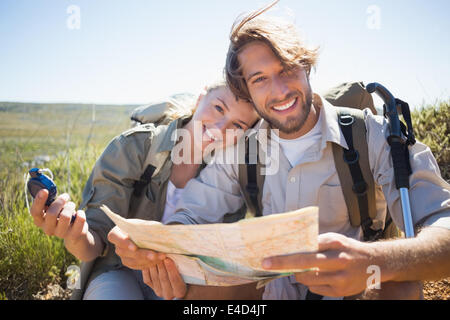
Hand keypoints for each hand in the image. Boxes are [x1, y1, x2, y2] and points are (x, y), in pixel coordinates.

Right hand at [30, 189, 87, 243]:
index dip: (39, 201)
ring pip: (65, 216)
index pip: (35, 212)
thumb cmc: (61, 215)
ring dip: (70, 206)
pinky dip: (81, 213)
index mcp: (40, 221)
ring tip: (71, 206)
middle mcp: (48, 229)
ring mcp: (61, 233)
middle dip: (60, 201)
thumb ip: (50, 201)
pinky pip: (80, 219)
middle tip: (65, 197)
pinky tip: (79, 214)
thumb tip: (49, 189)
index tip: (45, 190)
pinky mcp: (74, 235)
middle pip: (52, 213)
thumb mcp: (54, 208)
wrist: (74, 233)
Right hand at [107, 226, 165, 269]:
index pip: (116, 238)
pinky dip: (148, 263)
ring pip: (133, 261)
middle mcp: (117, 247)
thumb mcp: (141, 224)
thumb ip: (145, 227)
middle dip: (142, 254)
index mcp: (115, 233)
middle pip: (127, 252)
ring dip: (148, 260)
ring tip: (161, 257)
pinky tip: (158, 260)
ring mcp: (122, 256)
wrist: (138, 234)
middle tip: (154, 255)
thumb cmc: (139, 226)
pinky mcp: (129, 263)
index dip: (124, 243)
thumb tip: (158, 230)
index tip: (134, 247)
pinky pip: (138, 266)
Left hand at [142, 258, 186, 299]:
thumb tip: (180, 257)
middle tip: (159, 254)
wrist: (176, 282)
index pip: (174, 279)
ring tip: (154, 255)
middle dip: (161, 265)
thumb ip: (184, 269)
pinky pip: (147, 279)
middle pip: (163, 278)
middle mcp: (169, 294)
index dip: (170, 269)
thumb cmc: (185, 275)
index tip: (167, 259)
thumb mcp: (187, 274)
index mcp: (179, 291)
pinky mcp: (152, 288)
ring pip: (154, 278)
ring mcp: (159, 292)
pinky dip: (147, 270)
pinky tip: (148, 261)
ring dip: (153, 265)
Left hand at [262, 232, 377, 296]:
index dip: (285, 255)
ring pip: (308, 279)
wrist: (376, 263)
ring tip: (299, 269)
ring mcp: (340, 278)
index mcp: (335, 243)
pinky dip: (310, 283)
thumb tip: (292, 247)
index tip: (268, 257)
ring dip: (298, 274)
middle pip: (304, 264)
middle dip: (282, 264)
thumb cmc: (349, 248)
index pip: (305, 249)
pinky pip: (316, 289)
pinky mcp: (341, 291)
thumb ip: (316, 242)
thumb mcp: (335, 239)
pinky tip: (316, 276)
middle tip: (266, 264)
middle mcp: (338, 260)